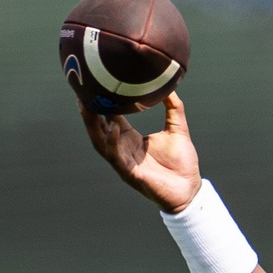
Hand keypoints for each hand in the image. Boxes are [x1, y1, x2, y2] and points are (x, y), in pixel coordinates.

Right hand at [78, 92, 201, 211]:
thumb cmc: (182, 163)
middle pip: (98, 127)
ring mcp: (124, 161)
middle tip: (82, 90)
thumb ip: (174, 109)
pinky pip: (116, 156)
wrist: (189, 190)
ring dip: (92, 124)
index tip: (95, 82)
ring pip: (100, 141)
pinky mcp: (130, 173)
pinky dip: (113, 142)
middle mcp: (122, 148)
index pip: (109, 116)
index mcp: (130, 138)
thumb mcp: (178, 130)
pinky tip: (114, 128)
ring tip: (88, 105)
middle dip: (88, 110)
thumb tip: (170, 86)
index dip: (101, 101)